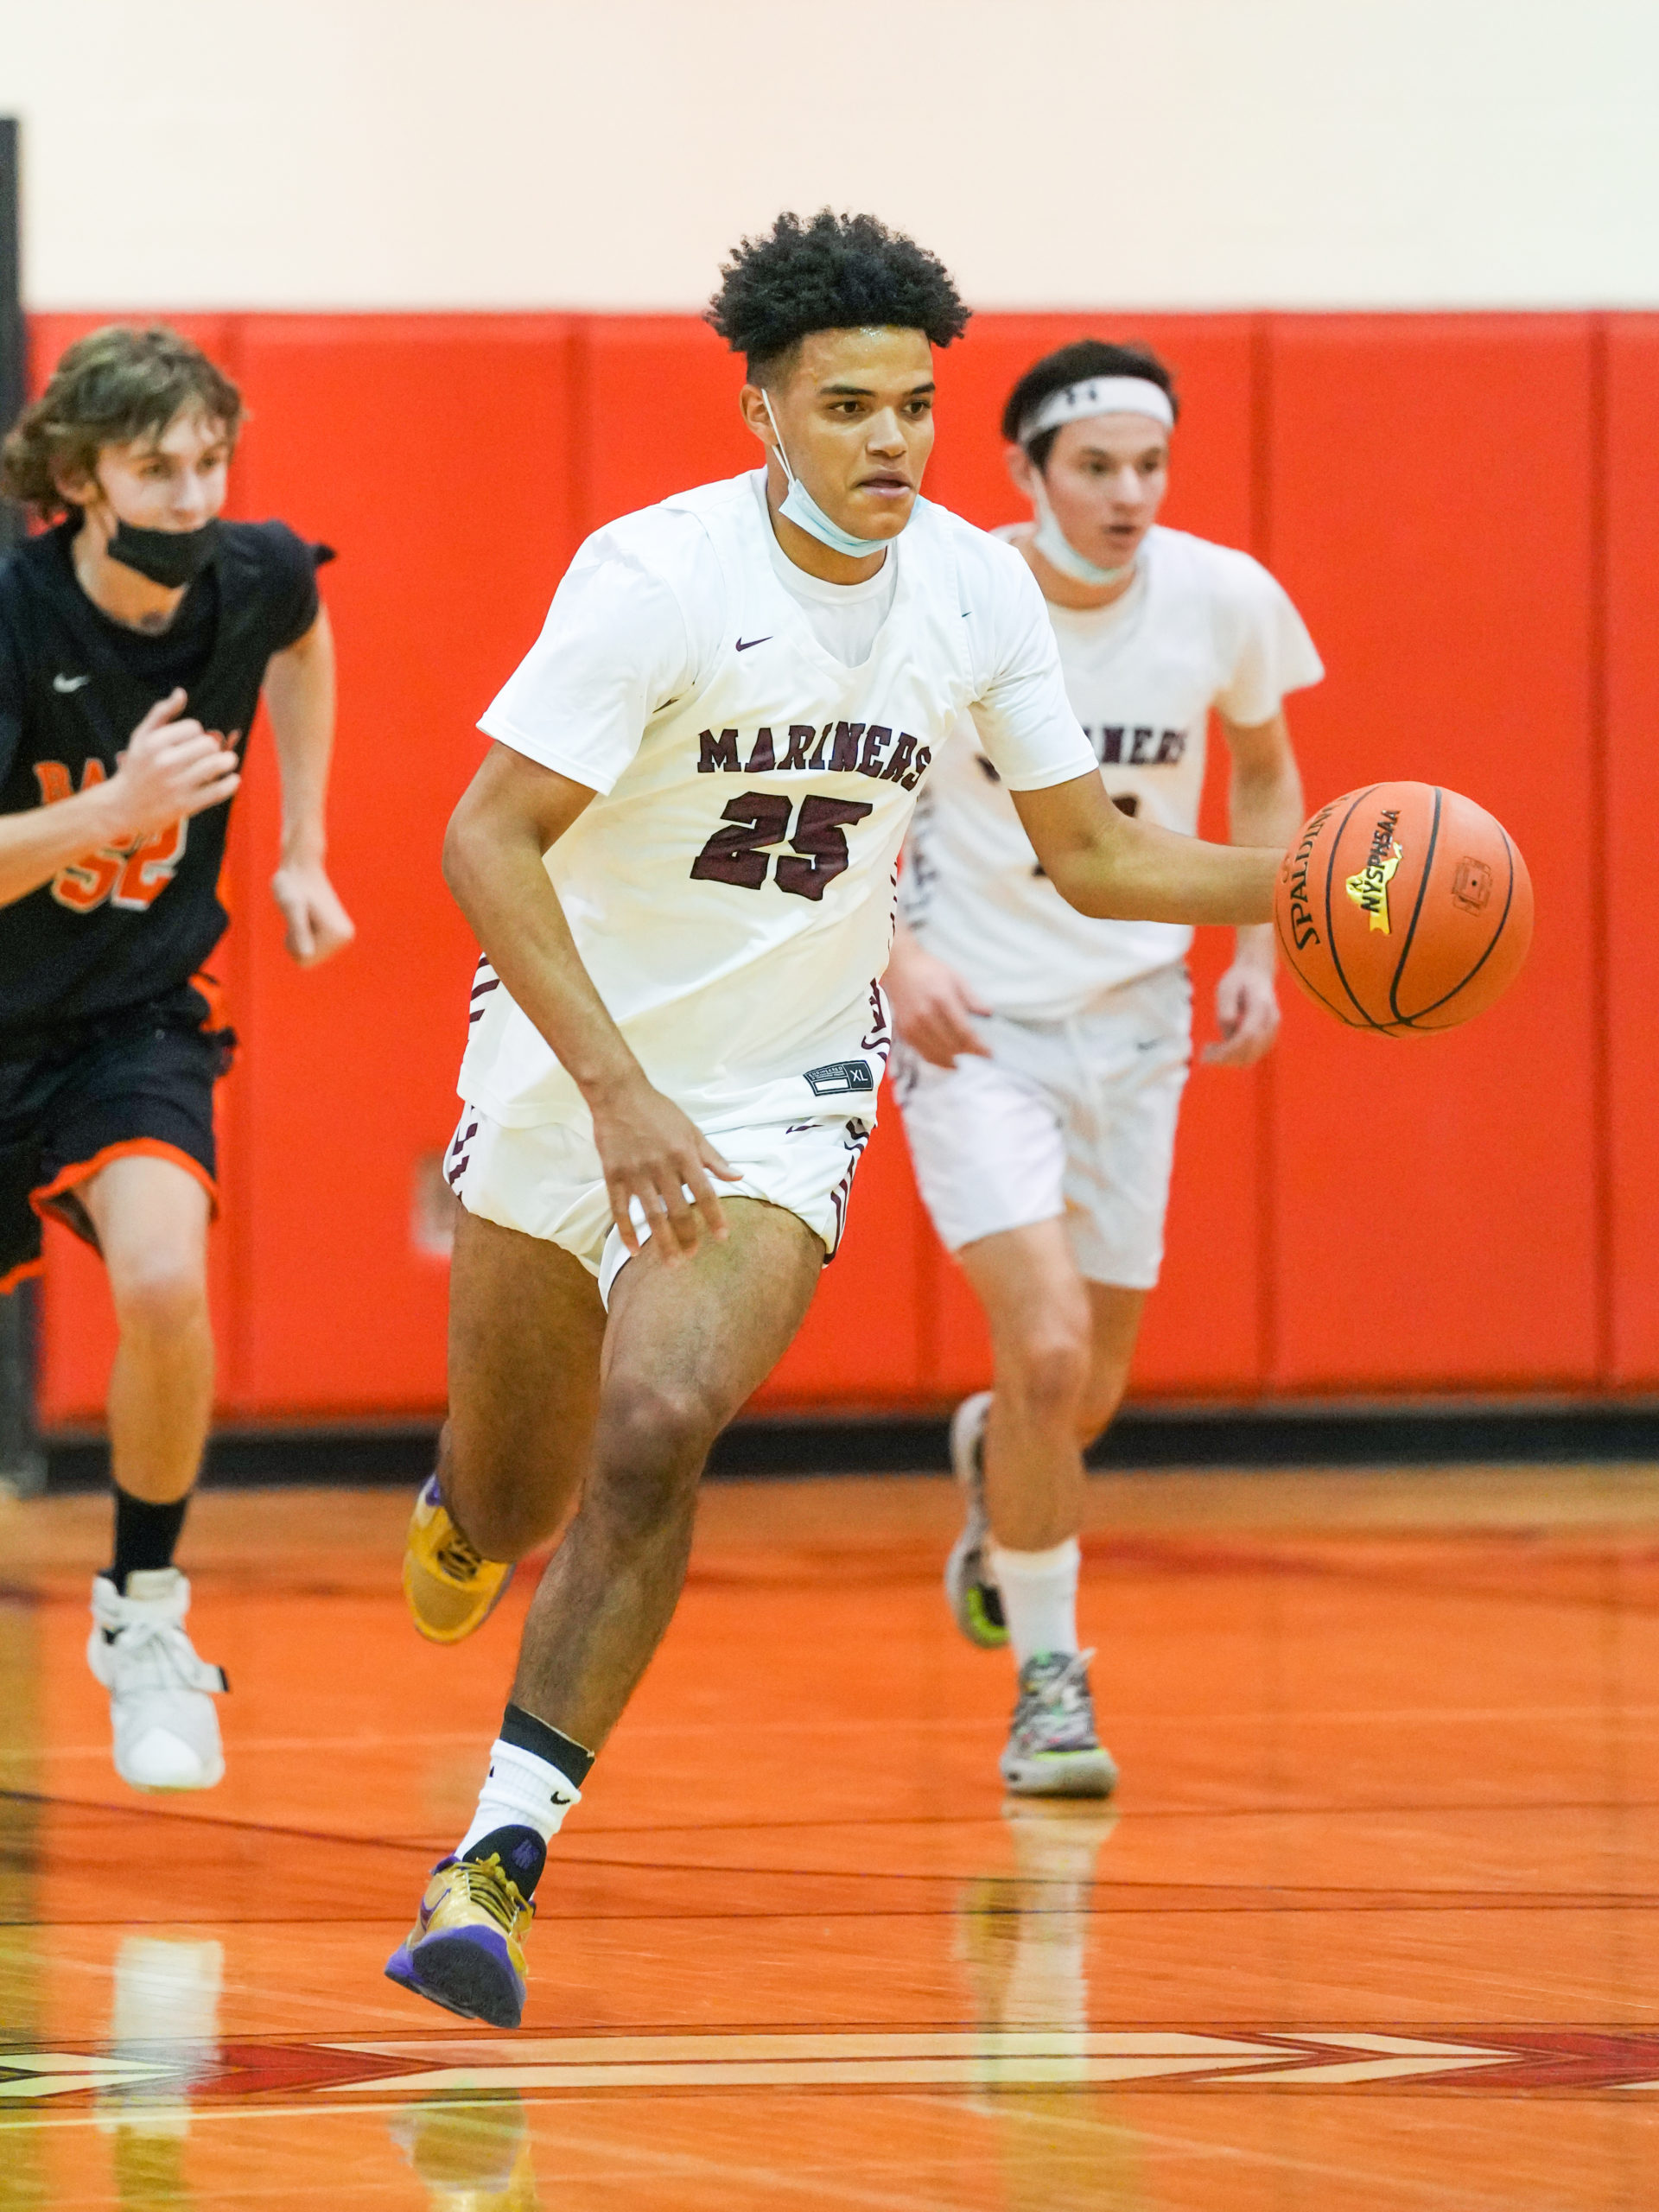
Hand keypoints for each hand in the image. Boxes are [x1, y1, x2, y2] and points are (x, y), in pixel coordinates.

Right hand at [106, 689, 240, 839]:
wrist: (123, 807)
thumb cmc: (137, 767)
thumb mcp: (141, 737)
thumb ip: (161, 713)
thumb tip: (181, 692)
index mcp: (154, 743)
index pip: (195, 728)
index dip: (197, 733)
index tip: (191, 742)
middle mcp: (165, 762)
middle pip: (209, 744)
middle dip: (213, 747)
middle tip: (210, 753)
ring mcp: (176, 785)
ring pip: (217, 765)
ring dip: (228, 761)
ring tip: (226, 762)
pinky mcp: (186, 805)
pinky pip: (218, 791)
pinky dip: (231, 783)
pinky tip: (231, 779)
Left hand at [272, 858, 355, 965]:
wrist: (301, 868)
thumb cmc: (292, 884)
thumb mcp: (291, 907)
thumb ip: (298, 930)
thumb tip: (306, 955)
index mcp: (339, 935)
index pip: (304, 961)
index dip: (291, 942)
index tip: (297, 918)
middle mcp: (346, 938)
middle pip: (309, 960)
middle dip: (296, 941)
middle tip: (298, 915)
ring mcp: (343, 936)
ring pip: (310, 955)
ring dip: (299, 937)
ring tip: (303, 914)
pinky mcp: (337, 934)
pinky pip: (312, 949)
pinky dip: (303, 935)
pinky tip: (307, 916)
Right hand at [590, 1073, 741, 1262]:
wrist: (618, 1094)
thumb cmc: (659, 1111)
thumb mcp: (691, 1130)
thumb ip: (713, 1157)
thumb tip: (738, 1176)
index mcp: (684, 1154)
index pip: (705, 1193)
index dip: (715, 1217)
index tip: (722, 1237)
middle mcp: (662, 1166)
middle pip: (679, 1210)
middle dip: (688, 1237)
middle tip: (693, 1256)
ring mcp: (636, 1172)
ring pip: (652, 1215)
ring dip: (662, 1242)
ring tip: (672, 1262)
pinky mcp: (613, 1174)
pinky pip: (620, 1209)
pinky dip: (627, 1231)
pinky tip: (634, 1250)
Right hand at [886, 944, 990, 1068]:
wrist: (901, 968)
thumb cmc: (931, 971)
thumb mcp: (957, 979)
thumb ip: (973, 999)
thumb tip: (989, 1015)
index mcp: (941, 999)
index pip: (964, 1031)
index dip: (979, 1047)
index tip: (990, 1054)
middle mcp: (925, 1015)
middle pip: (952, 1046)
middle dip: (970, 1055)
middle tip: (982, 1057)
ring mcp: (913, 1026)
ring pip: (939, 1054)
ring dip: (956, 1061)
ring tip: (968, 1061)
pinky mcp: (905, 1033)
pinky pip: (925, 1054)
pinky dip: (940, 1061)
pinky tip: (951, 1060)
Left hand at [1203, 960, 1280, 1066]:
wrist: (1256, 975)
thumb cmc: (1238, 980)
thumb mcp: (1226, 987)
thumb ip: (1226, 1006)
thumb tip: (1228, 1024)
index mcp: (1261, 1007)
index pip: (1247, 1035)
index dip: (1227, 1049)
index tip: (1206, 1052)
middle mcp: (1271, 1022)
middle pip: (1250, 1051)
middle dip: (1225, 1057)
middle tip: (1204, 1052)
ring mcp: (1271, 1031)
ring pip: (1251, 1057)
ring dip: (1229, 1059)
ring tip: (1209, 1050)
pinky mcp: (1267, 1038)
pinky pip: (1251, 1055)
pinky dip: (1234, 1057)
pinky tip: (1218, 1048)